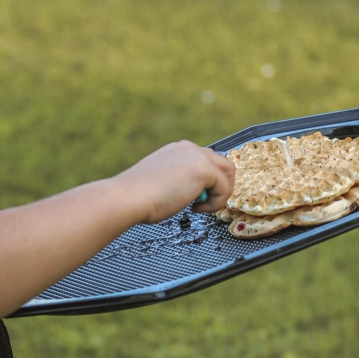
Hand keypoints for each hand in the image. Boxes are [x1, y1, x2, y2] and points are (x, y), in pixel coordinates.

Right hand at [115, 140, 234, 223]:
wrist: (129, 197)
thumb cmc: (138, 197)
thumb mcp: (163, 182)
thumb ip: (179, 181)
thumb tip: (192, 192)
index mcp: (178, 150)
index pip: (207, 161)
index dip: (208, 182)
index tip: (195, 198)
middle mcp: (189, 149)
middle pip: (223, 163)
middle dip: (219, 186)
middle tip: (204, 203)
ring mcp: (197, 156)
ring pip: (229, 172)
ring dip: (221, 193)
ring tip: (202, 206)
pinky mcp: (204, 169)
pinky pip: (225, 188)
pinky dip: (216, 203)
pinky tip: (196, 208)